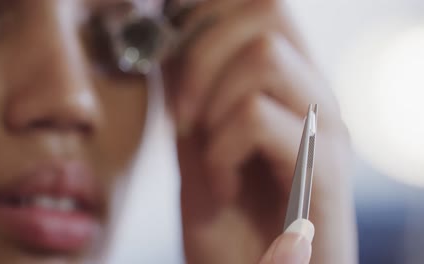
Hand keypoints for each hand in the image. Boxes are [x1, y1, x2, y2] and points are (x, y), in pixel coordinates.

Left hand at [164, 0, 357, 262]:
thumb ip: (190, 99)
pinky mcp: (324, 167)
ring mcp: (324, 128)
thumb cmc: (234, 230)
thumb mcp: (198, 152)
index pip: (259, 7)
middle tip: (184, 114)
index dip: (205, 19)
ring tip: (208, 156)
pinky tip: (223, 185)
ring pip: (264, 57)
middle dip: (203, 54)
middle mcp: (315, 96)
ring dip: (213, 106)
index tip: (172, 69)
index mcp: (288, 89)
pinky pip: (256, 117)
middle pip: (268, 10)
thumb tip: (171, 45)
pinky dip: (219, 151)